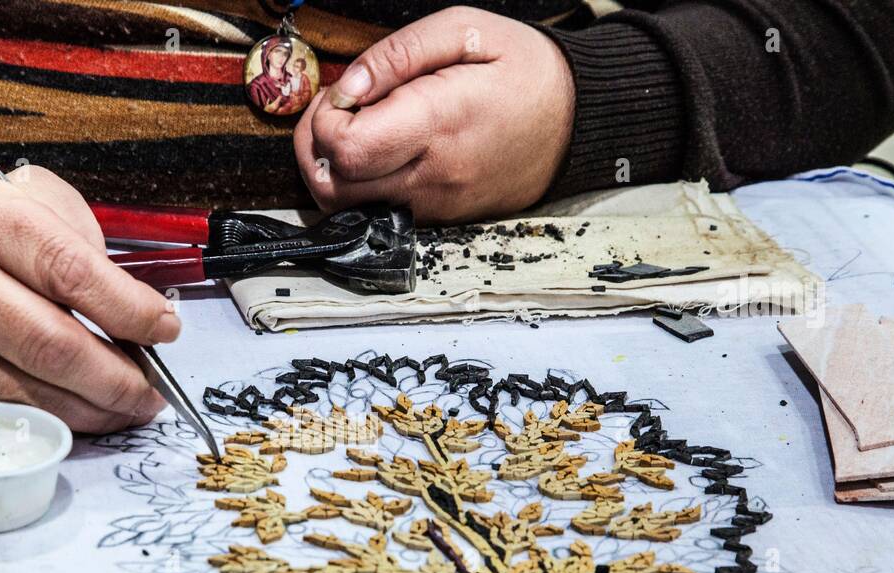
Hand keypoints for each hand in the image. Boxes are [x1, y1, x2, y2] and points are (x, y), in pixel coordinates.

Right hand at [0, 165, 176, 432]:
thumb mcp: (40, 206)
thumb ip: (89, 250)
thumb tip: (144, 320)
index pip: (70, 272)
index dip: (129, 310)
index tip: (166, 329)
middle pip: (51, 346)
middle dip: (117, 379)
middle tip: (152, 391)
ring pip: (30, 393)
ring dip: (93, 410)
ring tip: (127, 406)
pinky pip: (4, 417)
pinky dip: (53, 423)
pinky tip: (81, 414)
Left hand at [294, 6, 574, 222]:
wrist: (578, 123)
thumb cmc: (525, 72)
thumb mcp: (466, 31)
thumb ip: (397, 54)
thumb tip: (347, 86)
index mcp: (438, 122)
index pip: (347, 148)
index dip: (324, 122)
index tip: (341, 96)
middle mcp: (433, 175)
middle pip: (334, 187)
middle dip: (315, 148)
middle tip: (334, 115)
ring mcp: (435, 205)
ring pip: (348, 209)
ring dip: (332, 172)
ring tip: (352, 134)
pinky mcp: (438, 219)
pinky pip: (377, 214)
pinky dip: (361, 187)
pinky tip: (378, 153)